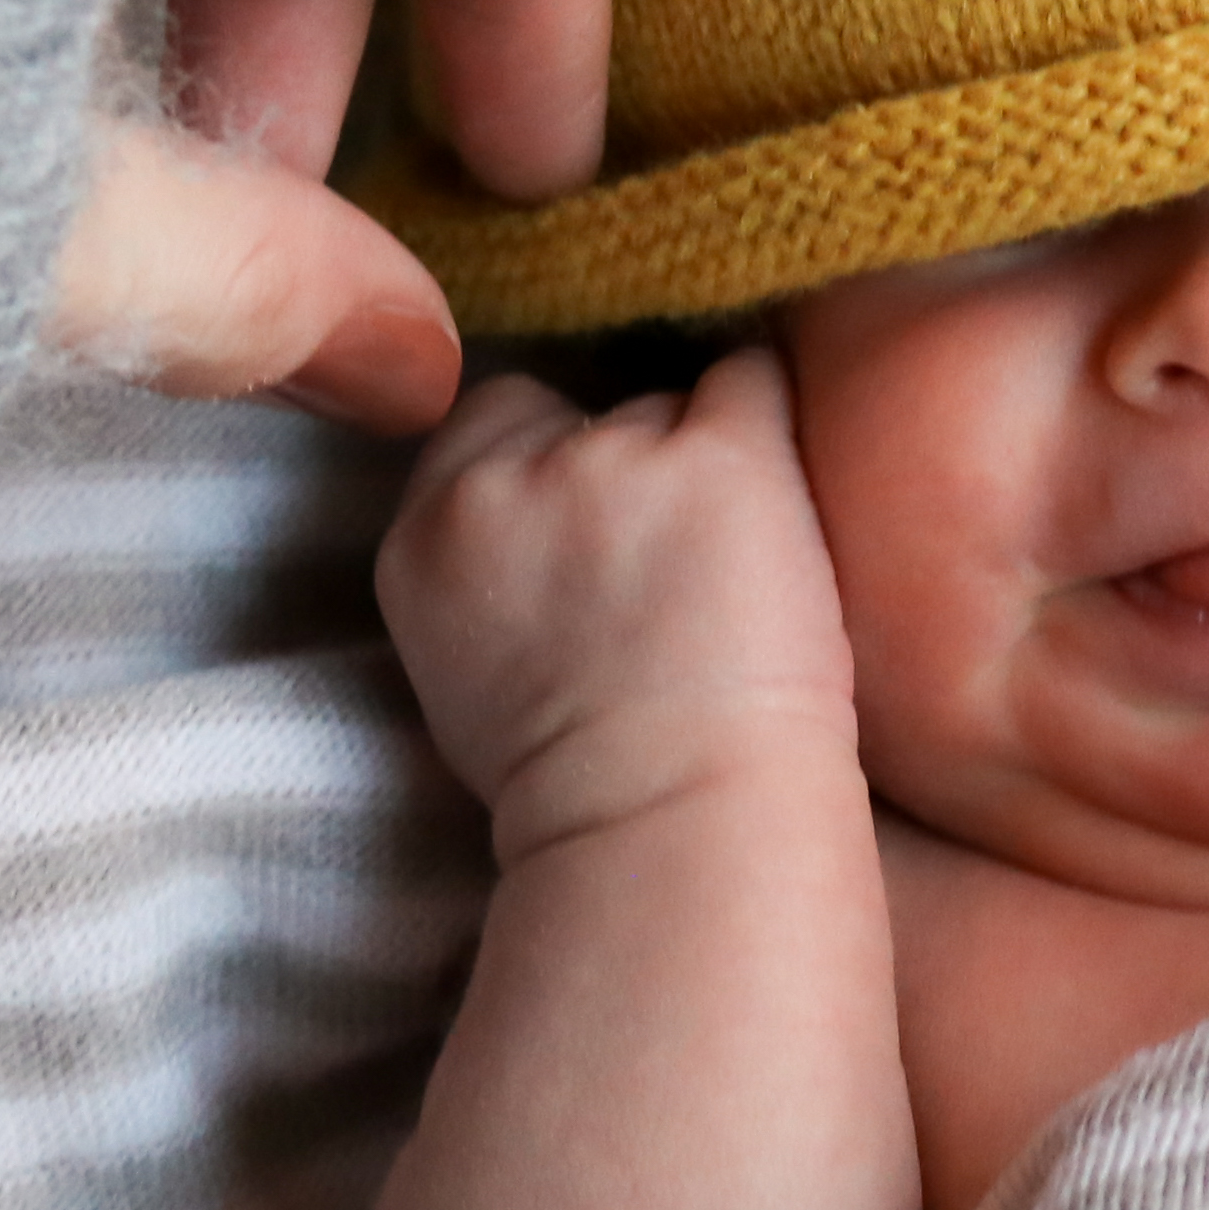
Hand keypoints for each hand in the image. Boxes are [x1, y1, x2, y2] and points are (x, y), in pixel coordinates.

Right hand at [375, 347, 862, 854]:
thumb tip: (532, 494)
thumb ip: (479, 560)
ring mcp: (613, 460)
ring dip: (704, 460)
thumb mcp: (464, 671)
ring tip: (733, 569)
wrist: (677, 829)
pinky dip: (773, 425)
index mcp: (424, 538)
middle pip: (581, 407)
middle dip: (626, 460)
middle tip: (676, 562)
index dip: (550, 455)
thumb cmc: (584, 787)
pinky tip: (784, 503)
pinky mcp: (722, 458)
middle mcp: (505, 482)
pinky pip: (753, 380)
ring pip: (669, 403)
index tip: (597, 519)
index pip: (486, 418)